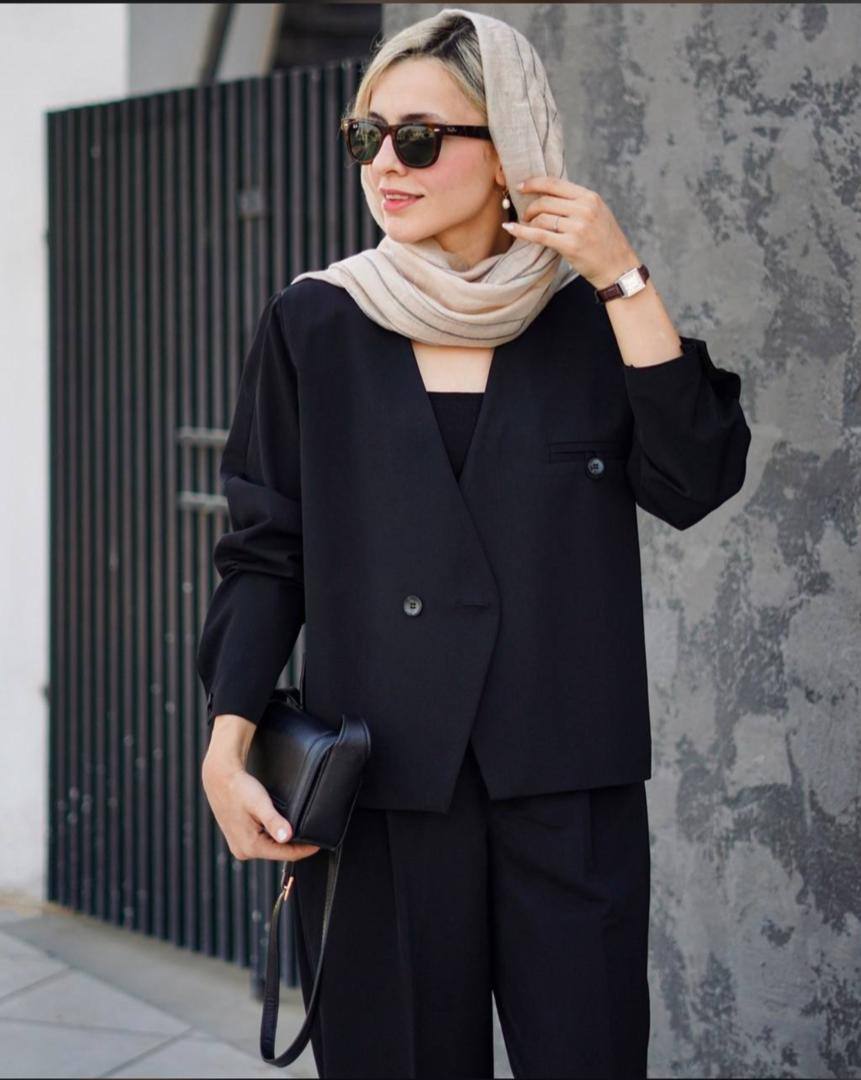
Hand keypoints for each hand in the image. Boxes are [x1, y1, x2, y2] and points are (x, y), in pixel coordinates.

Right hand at [201, 753, 320, 862]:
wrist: (220, 778)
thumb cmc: (240, 788)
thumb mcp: (260, 803)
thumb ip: (273, 821)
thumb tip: (286, 837)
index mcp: (249, 846)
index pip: (285, 854)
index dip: (304, 850)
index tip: (319, 844)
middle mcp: (243, 852)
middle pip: (278, 853)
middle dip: (295, 846)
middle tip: (313, 837)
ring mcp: (240, 847)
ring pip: (270, 848)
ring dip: (284, 841)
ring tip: (301, 833)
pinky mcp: (239, 840)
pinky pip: (262, 843)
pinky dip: (273, 837)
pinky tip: (281, 829)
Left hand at [502, 176, 639, 289]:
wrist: (618, 267)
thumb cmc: (606, 242)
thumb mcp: (598, 213)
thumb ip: (577, 203)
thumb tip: (550, 196)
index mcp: (590, 198)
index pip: (555, 183)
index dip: (534, 183)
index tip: (521, 186)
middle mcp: (584, 209)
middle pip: (545, 201)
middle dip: (530, 208)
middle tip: (525, 216)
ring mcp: (578, 227)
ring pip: (541, 218)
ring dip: (528, 223)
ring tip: (527, 227)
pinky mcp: (570, 245)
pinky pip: (539, 235)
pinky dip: (522, 232)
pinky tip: (510, 228)